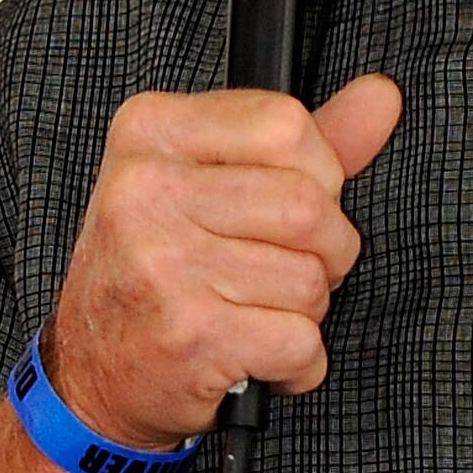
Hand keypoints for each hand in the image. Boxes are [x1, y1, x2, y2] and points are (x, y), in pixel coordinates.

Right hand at [46, 74, 402, 448]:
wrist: (91, 375)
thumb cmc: (156, 272)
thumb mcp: (206, 184)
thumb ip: (298, 142)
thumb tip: (381, 97)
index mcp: (152, 131)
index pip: (287, 125)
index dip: (317, 176)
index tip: (285, 212)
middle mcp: (146, 189)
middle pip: (309, 205)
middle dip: (324, 252)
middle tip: (281, 274)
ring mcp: (164, 263)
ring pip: (310, 278)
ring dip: (306, 311)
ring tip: (255, 315)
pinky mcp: (189, 335)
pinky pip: (301, 342)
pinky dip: (299, 364)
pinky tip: (257, 360)